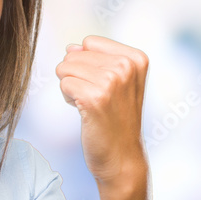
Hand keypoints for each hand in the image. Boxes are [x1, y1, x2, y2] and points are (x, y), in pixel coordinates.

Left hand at [55, 35, 148, 186]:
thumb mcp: (116, 82)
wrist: (121, 157)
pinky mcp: (95, 98)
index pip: (89, 42)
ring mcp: (112, 81)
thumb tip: (71, 47)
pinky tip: (84, 111)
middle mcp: (127, 66)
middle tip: (96, 99)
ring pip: (65, 67)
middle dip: (77, 76)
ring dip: (71, 87)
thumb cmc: (116, 119)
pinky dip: (68, 98)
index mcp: (136, 58)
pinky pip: (63, 83)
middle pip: (74, 54)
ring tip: (90, 104)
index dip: (88, 64)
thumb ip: (95, 58)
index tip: (103, 86)